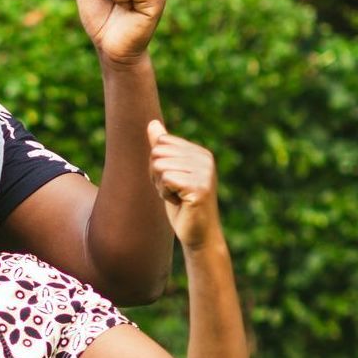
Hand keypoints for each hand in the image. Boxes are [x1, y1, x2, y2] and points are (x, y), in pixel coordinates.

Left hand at [148, 122, 221, 250]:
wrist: (198, 234)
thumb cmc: (181, 205)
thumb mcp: (168, 173)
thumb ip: (161, 148)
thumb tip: (152, 123)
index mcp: (199, 152)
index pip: (161, 142)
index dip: (157, 164)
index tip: (171, 180)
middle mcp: (205, 158)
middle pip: (157, 152)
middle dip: (156, 175)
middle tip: (173, 190)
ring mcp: (204, 172)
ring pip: (159, 165)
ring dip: (160, 185)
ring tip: (177, 196)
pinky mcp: (200, 186)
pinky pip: (166, 179)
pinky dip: (165, 193)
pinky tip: (179, 202)